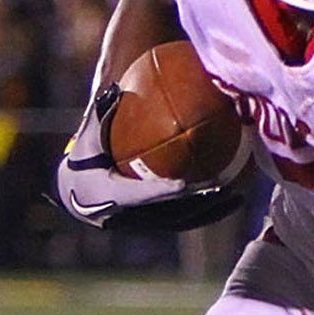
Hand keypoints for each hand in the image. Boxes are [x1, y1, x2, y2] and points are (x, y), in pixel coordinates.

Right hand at [55, 84, 250, 233]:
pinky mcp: (152, 227)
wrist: (77, 185)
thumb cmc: (86, 151)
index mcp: (102, 195)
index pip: (134, 196)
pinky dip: (206, 209)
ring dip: (208, 212)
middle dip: (194, 207)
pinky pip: (182, 219)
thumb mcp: (91, 129)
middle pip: (164, 216)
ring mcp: (137, 227)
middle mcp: (120, 217)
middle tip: (220, 190)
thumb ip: (103, 111)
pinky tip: (232, 194)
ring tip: (236, 196)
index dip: (158, 192)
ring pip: (178, 222)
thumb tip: (117, 87)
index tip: (183, 184)